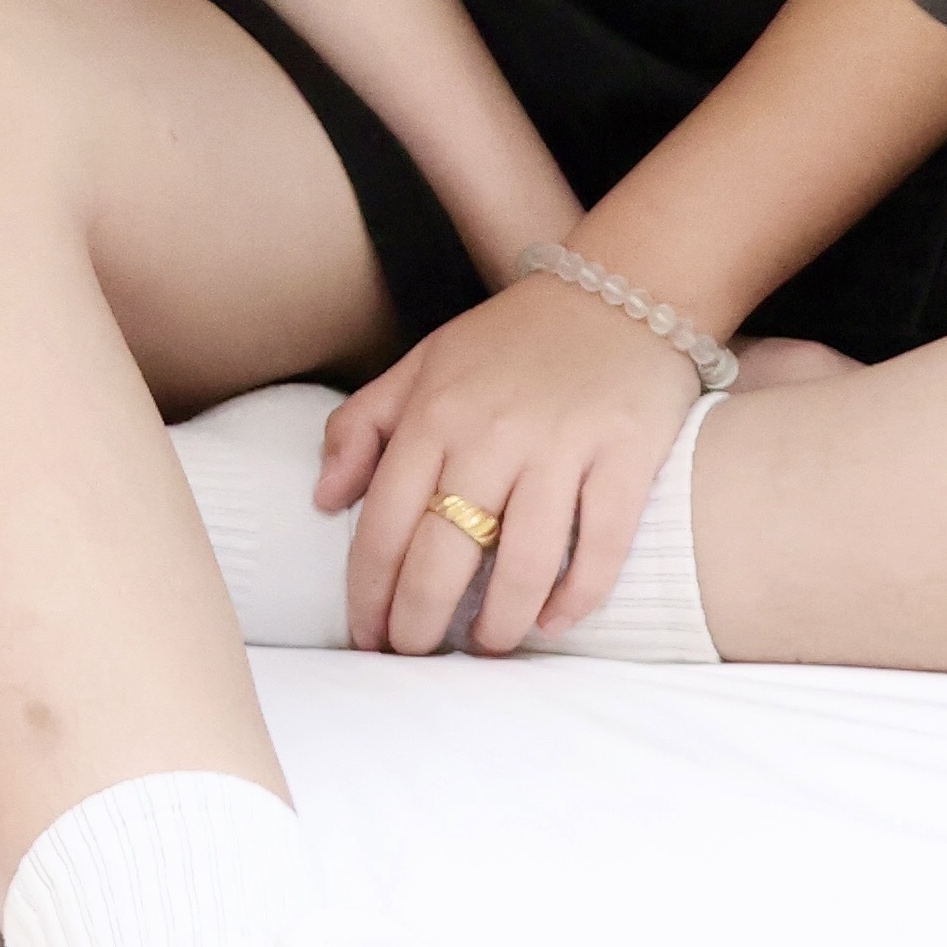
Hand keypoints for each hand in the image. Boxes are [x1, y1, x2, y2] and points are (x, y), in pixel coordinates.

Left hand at [315, 272, 702, 655]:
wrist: (623, 288)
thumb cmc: (513, 339)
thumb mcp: (425, 362)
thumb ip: (364, 423)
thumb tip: (322, 500)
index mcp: (435, 411)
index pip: (384, 522)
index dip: (369, 593)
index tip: (366, 639)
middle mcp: (491, 432)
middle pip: (443, 555)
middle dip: (420, 623)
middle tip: (415, 659)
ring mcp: (561, 445)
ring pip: (522, 564)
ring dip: (499, 625)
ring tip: (486, 649)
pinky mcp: (624, 456)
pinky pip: (599, 547)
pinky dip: (576, 596)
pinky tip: (554, 622)